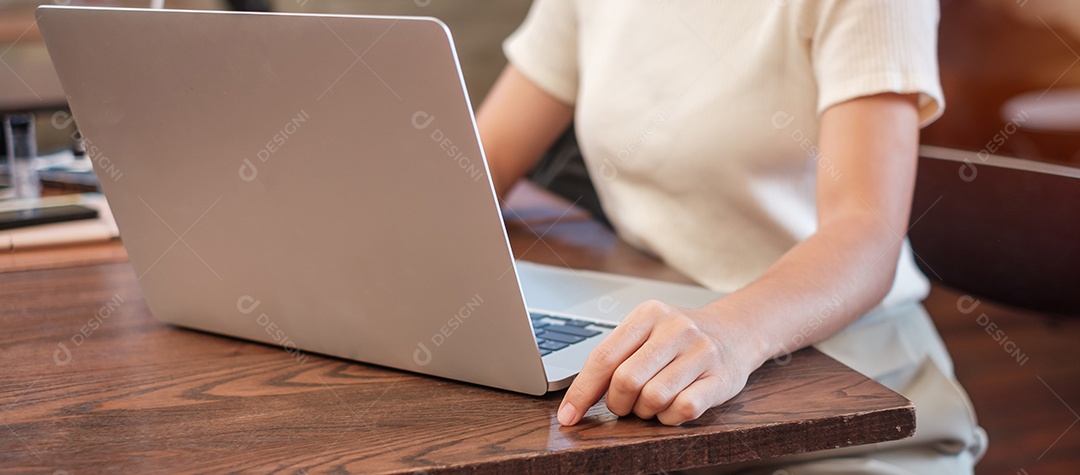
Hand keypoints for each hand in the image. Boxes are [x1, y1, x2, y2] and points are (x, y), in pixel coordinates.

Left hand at [556, 300, 761, 425]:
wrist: (736, 331)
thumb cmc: (678, 339)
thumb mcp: (645, 333)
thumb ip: (614, 358)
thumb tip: (575, 400)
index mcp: (648, 314)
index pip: (603, 357)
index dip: (581, 392)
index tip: (568, 417)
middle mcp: (676, 328)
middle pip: (626, 381)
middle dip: (618, 403)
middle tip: (625, 405)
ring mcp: (701, 352)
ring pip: (654, 398)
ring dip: (645, 411)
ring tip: (651, 403)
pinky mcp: (721, 378)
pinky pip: (683, 410)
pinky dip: (669, 417)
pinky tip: (671, 408)